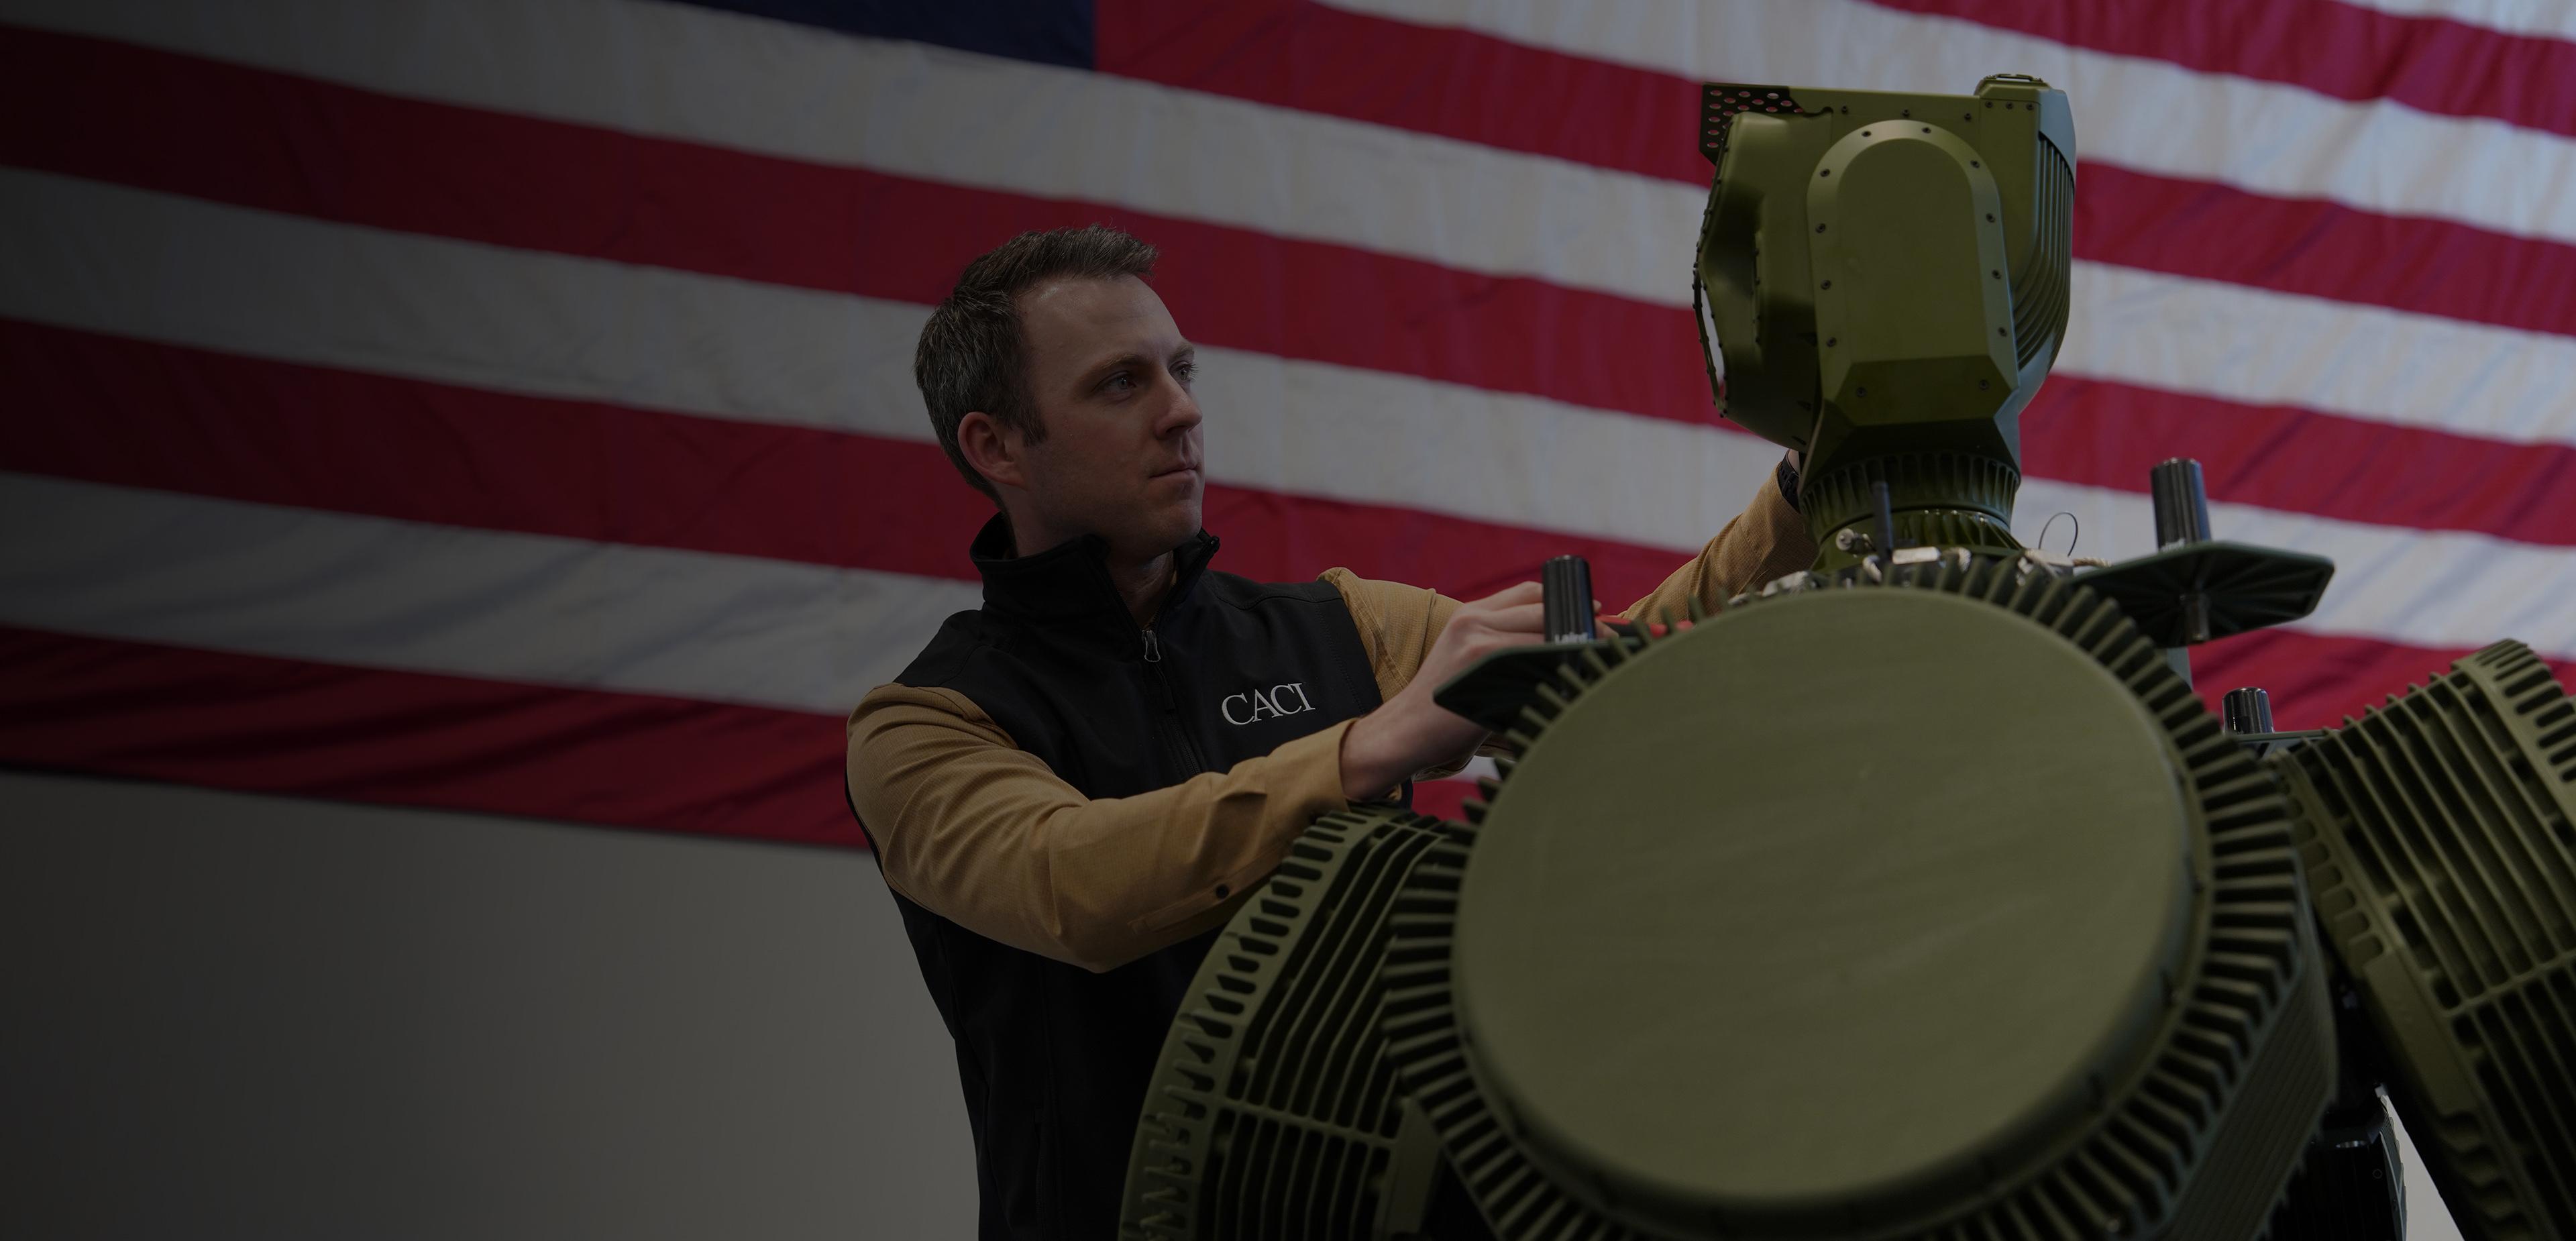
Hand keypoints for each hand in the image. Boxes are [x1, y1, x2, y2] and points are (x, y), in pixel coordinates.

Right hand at [1339, 581, 1586, 800]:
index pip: (1529, 592)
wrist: (1404, 731)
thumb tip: (1562, 646)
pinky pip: (1537, 666)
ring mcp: (1479, 645)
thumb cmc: (1441, 703)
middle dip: (1582, 624)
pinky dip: (1559, 674)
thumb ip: (1502, 642)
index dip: (1566, 599)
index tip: (1595, 610)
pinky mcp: (1485, 672)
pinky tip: (1573, 686)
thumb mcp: (1464, 657)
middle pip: (1543, 611)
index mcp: (1471, 614)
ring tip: (1598, 663)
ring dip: (1576, 650)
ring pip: (1545, 637)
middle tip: (1610, 641)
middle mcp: (1474, 621)